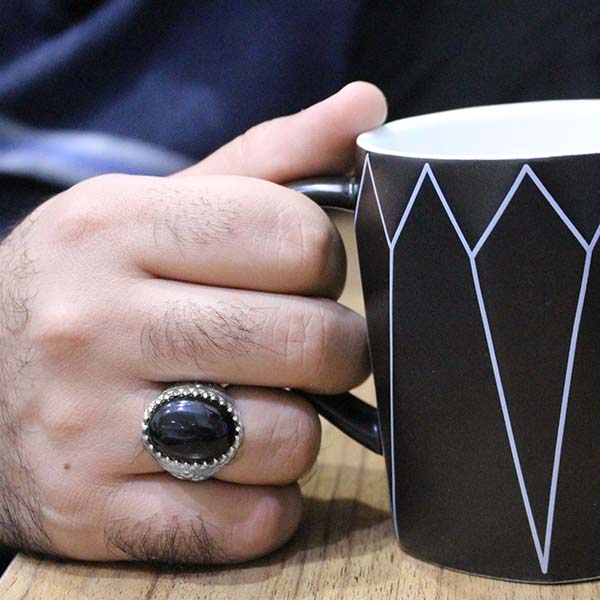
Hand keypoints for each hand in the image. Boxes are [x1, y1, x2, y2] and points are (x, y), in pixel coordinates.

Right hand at [0, 82, 386, 563]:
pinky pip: (243, 524)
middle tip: (302, 347)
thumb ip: (270, 160)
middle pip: (309, 341)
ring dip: (297, 427)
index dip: (323, 262)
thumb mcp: (160, 205)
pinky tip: (237, 472)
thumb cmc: (92, 286)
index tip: (301, 277)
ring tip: (259, 407)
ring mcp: (88, 427)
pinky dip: (264, 504)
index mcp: (115, 226)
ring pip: (287, 438)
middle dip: (333, 349)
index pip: (298, 238)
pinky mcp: (97, 513)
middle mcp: (93, 322)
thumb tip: (369, 104)